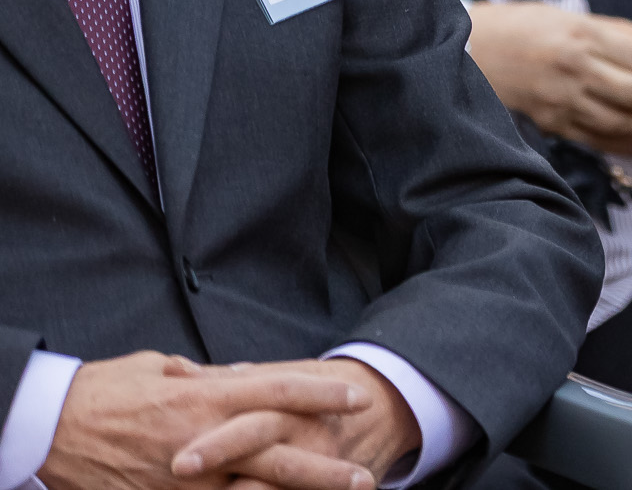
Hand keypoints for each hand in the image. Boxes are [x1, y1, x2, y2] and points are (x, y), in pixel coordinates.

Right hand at [38, 353, 374, 489]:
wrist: (51, 427)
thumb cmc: (108, 389)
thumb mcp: (163, 368)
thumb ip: (211, 376)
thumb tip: (248, 374)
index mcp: (206, 397)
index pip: (280, 391)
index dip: (323, 394)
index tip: (359, 396)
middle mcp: (203, 439)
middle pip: (277, 455)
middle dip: (323, 469)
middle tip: (364, 477)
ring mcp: (183, 478)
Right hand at [464, 0, 631, 153]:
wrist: (470, 52)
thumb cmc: (525, 27)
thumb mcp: (571, 17)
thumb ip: (615, 33)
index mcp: (581, 36)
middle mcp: (573, 70)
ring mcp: (561, 100)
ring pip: (618, 120)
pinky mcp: (551, 123)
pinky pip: (594, 138)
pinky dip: (623, 142)